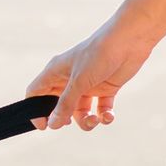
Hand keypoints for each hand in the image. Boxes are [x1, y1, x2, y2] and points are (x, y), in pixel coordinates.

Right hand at [26, 23, 155, 130]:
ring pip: (80, 112)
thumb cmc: (99, 54)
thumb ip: (65, 105)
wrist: (130, 39)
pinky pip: (100, 109)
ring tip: (94, 120)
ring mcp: (88, 85)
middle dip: (64, 118)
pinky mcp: (105, 88)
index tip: (44, 126)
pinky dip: (103, 116)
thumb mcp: (79, 82)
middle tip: (69, 123)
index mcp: (56, 72)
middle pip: (58, 107)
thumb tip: (52, 124)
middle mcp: (70, 79)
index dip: (35, 110)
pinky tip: (108, 116)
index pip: (36, 92)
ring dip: (86, 120)